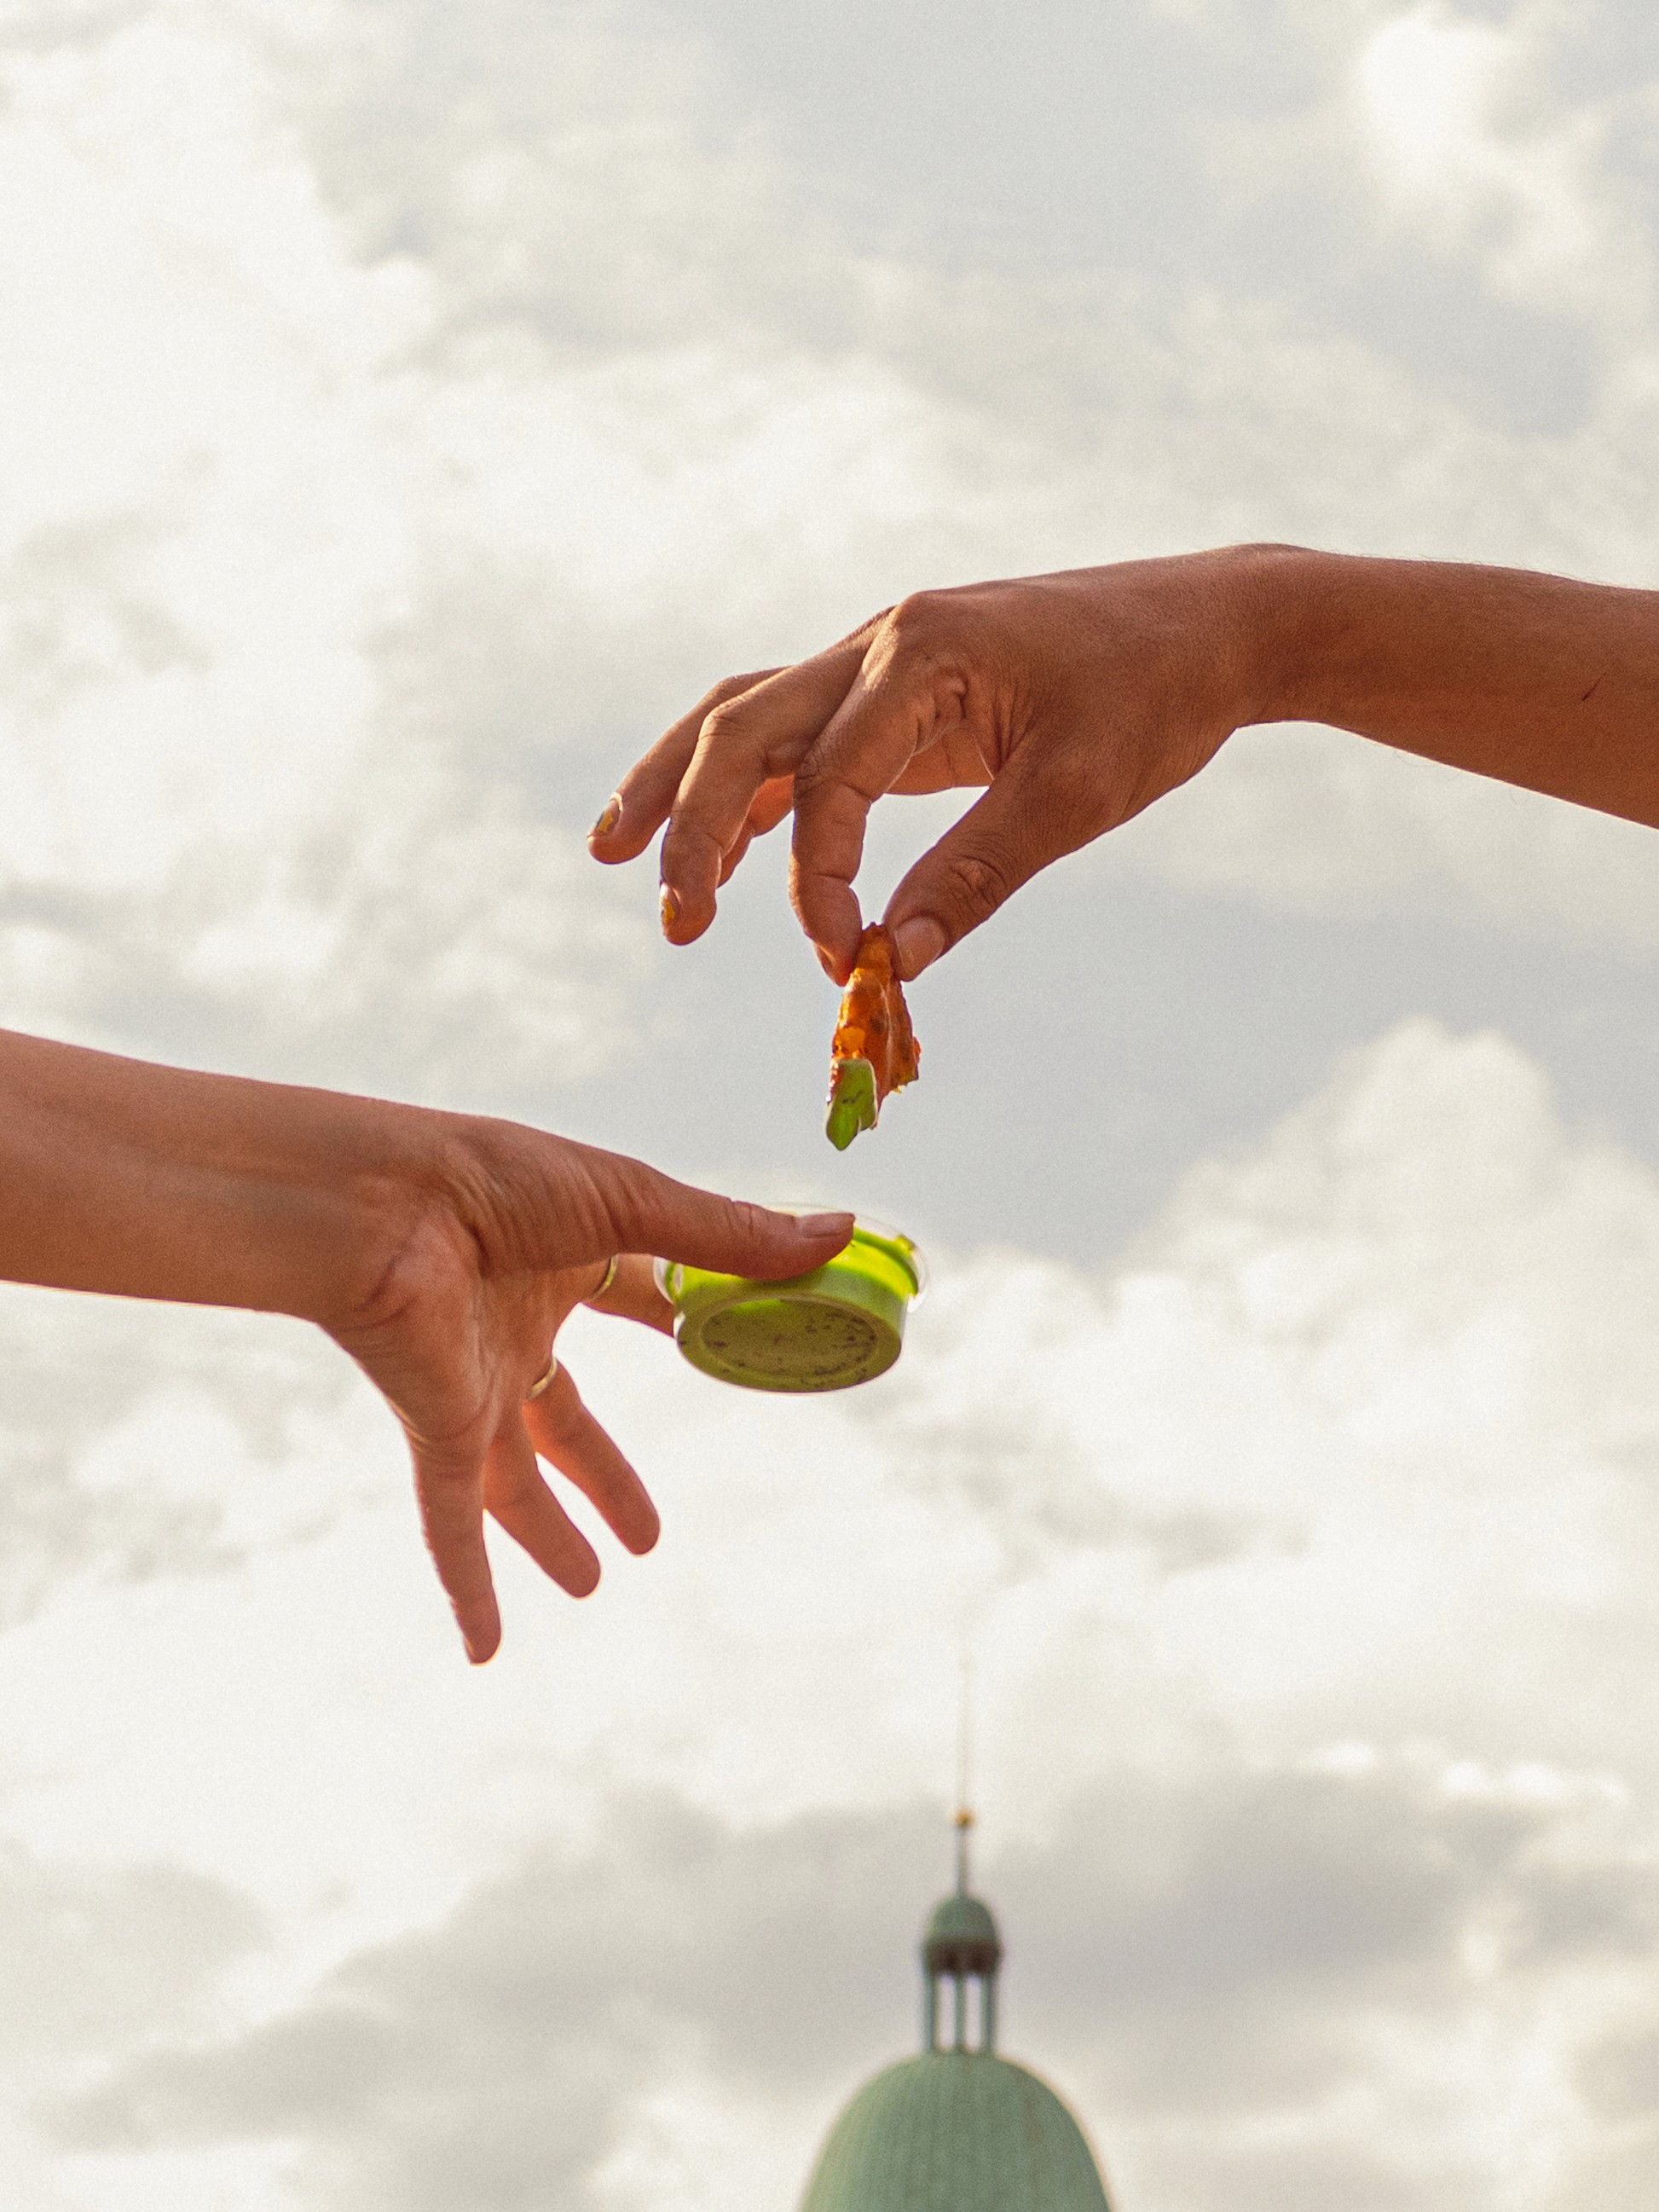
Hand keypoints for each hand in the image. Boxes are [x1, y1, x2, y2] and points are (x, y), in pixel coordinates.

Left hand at [323, 1123, 851, 1662]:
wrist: (378, 1202)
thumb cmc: (493, 1176)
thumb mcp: (630, 1203)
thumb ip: (727, 1235)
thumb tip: (837, 1235)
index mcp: (560, 1258)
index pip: (631, 1298)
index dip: (680, 1322)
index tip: (729, 1347)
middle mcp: (512, 1329)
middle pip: (567, 1420)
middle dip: (603, 1474)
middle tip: (646, 1530)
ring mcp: (470, 1387)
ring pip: (513, 1486)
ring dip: (548, 1537)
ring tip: (589, 1585)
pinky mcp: (436, 1431)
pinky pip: (452, 1525)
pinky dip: (469, 1588)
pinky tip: (485, 1649)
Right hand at [590, 548, 1283, 978]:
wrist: (1214, 624)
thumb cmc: (1155, 698)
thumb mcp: (1077, 795)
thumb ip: (980, 875)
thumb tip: (901, 961)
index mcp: (922, 652)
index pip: (829, 776)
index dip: (816, 880)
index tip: (846, 959)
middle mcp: (880, 641)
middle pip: (741, 726)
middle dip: (690, 825)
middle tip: (671, 922)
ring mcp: (880, 659)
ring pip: (747, 717)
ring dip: (682, 788)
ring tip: (615, 857)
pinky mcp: (896, 690)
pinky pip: (798, 735)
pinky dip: (750, 790)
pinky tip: (717, 850)